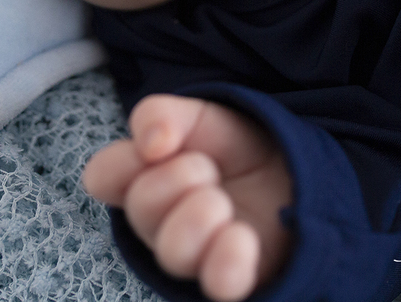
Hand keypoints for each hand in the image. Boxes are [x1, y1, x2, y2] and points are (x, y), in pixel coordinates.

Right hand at [81, 94, 292, 301]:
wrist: (296, 169)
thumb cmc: (236, 146)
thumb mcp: (201, 115)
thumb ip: (163, 115)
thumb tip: (151, 143)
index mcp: (146, 178)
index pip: (104, 176)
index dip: (122, 163)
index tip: (160, 146)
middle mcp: (163, 221)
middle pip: (142, 208)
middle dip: (176, 180)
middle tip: (209, 169)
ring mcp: (199, 253)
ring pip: (174, 252)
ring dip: (197, 218)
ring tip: (222, 204)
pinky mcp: (235, 275)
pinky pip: (220, 285)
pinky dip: (226, 264)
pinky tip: (241, 237)